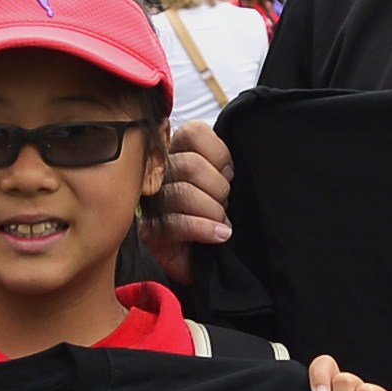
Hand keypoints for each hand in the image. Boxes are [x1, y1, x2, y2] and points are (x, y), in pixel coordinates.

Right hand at [151, 116, 234, 253]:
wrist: (215, 259)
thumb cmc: (222, 214)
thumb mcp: (229, 181)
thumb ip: (227, 162)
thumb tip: (239, 153)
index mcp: (179, 151)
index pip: (193, 132)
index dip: (219, 154)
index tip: (229, 174)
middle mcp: (161, 172)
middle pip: (189, 164)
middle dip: (218, 188)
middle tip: (225, 203)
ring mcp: (154, 201)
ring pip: (183, 193)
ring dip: (213, 210)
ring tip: (223, 222)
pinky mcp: (152, 231)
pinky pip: (176, 223)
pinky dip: (204, 229)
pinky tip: (220, 234)